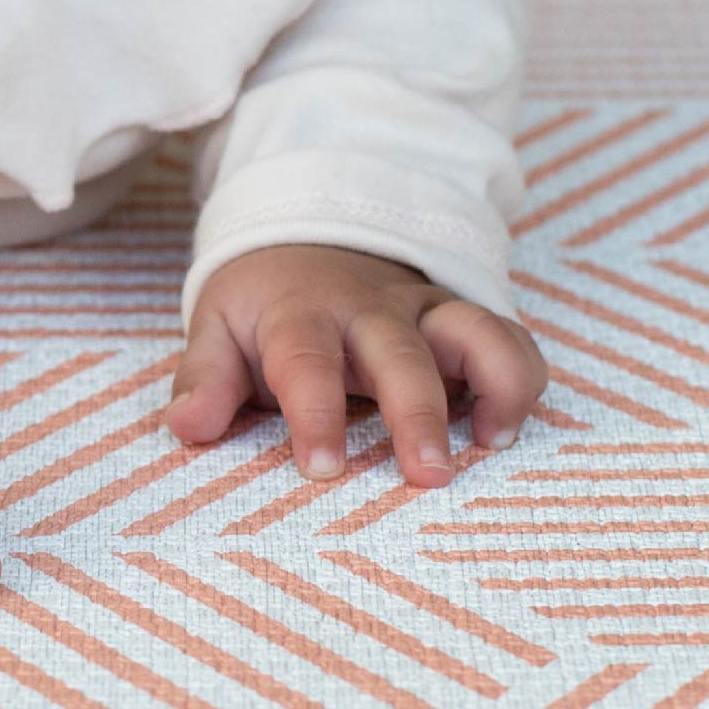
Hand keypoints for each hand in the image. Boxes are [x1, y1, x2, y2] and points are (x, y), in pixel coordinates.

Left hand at [167, 244, 543, 484]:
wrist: (310, 233)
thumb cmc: (263, 305)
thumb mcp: (218, 327)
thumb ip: (204, 379)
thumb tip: (186, 426)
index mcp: (302, 315)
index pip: (307, 360)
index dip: (315, 413)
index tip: (320, 469)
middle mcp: (371, 311)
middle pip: (402, 355)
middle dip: (419, 413)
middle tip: (429, 475)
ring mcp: (424, 311)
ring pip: (476, 331)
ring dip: (495, 382)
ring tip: (495, 443)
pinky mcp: (462, 320)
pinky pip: (509, 337)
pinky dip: (522, 376)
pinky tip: (506, 429)